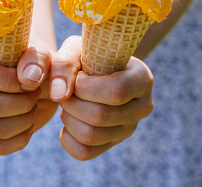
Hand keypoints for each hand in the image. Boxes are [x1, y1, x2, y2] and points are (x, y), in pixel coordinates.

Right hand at [0, 44, 56, 154]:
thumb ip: (36, 60)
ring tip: (34, 106)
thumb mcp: (40, 53)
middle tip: (35, 93)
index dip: (5, 79)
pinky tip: (28, 121)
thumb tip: (28, 79)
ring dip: (24, 119)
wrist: (40, 81)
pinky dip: (21, 136)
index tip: (29, 80)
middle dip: (21, 102)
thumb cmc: (35, 62)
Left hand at [49, 36, 153, 160]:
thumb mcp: (74, 48)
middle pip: (100, 116)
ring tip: (68, 102)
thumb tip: (59, 95)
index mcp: (141, 78)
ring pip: (90, 136)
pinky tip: (69, 118)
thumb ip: (64, 65)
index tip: (77, 76)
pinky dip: (67, 136)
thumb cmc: (84, 55)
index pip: (115, 92)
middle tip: (66, 90)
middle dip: (71, 102)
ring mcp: (129, 128)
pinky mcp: (113, 144)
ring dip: (68, 117)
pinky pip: (84, 152)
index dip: (84, 87)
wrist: (91, 67)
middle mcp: (142, 107)